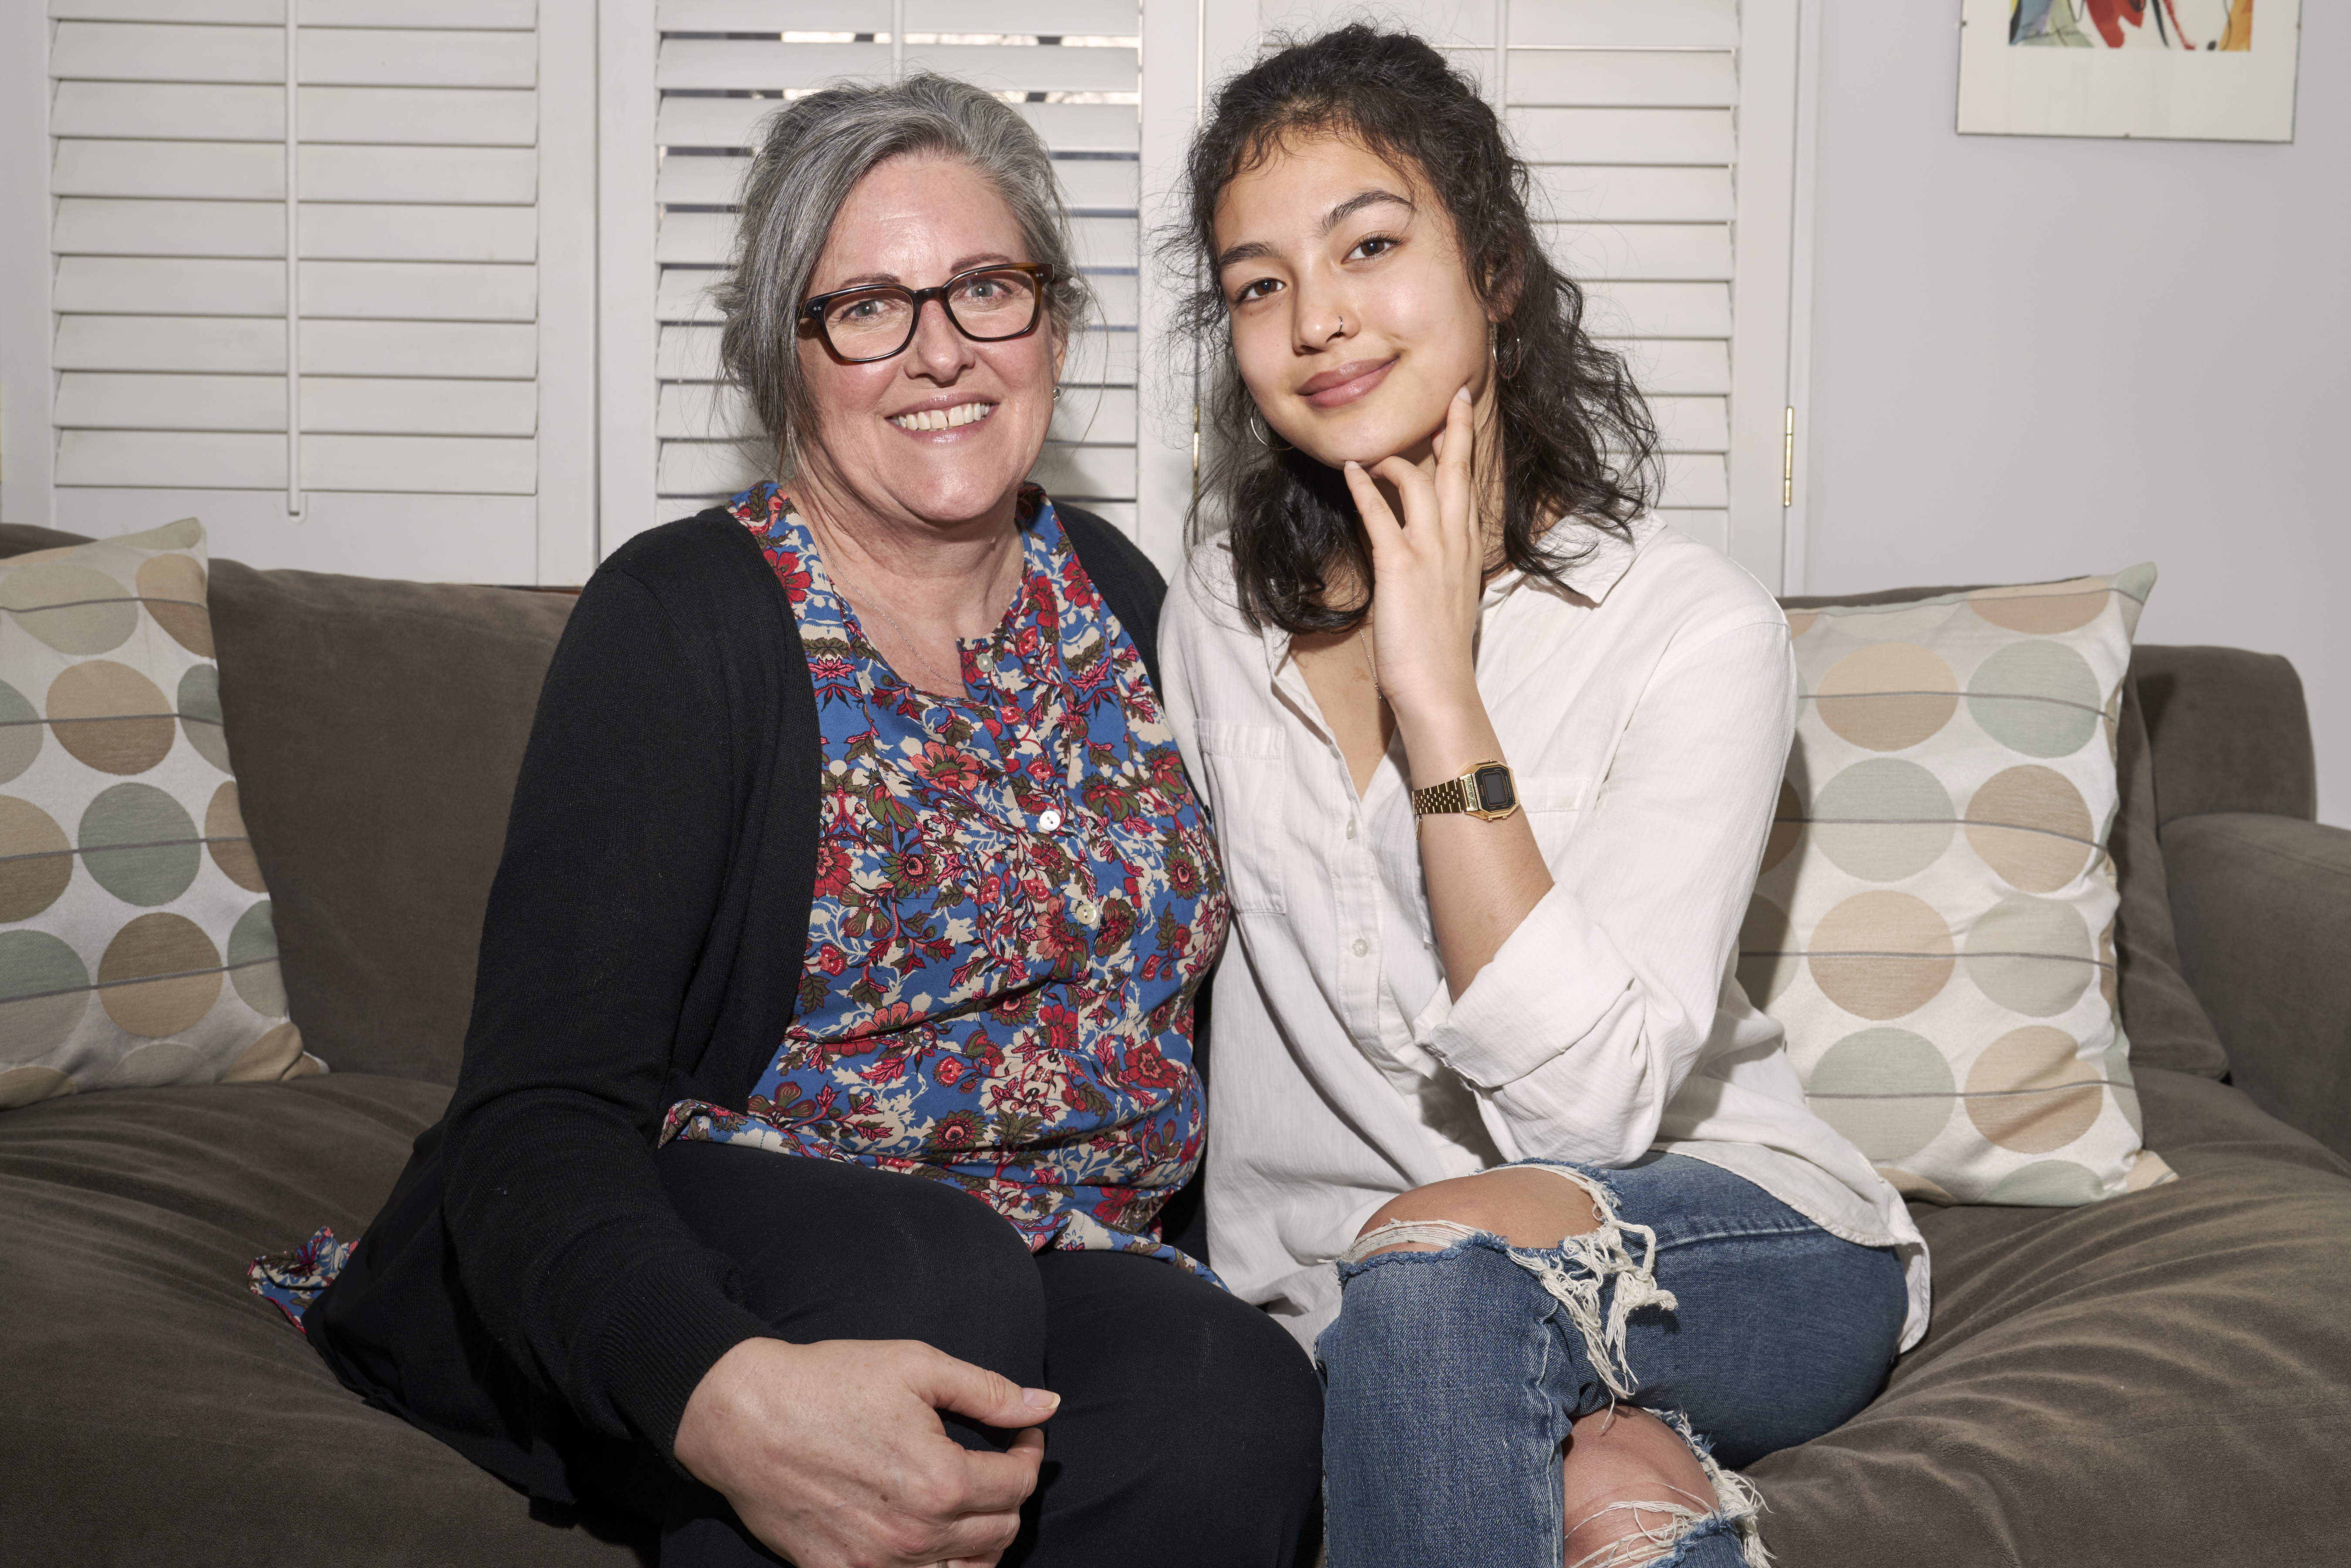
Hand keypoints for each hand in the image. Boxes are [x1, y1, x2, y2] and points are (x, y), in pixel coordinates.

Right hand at [673, 1336, 1055, 1567]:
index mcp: (941, 1480)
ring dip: (982, 1541)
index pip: (1018, 1484)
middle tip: (997, 1463)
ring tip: (971, 1504)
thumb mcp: (916, 1367)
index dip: (1029, 1453)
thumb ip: (988, 1391)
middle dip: (1010, 1495)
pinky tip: (930, 1535)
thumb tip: (1047, 1405)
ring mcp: (878, 1563)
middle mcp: (916, 1533)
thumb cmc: (829, 1382)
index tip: (1021, 1434)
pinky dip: (936, 1567)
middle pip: (1001, 1533)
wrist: (744, 1417)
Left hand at [1340, 386, 1487, 741]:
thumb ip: (1438, 572)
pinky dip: (1365, 489)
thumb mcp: (1447, 602)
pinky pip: (1381, 515)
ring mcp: (1431, 552)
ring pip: (1425, 482)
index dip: (1465, 452)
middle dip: (1456, 428)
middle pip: (1459, 471)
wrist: (1439, 688)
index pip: (1469, 490)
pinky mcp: (1401, 566)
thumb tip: (1420, 560)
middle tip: (1452, 394)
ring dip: (1398, 458)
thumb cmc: (1439, 655)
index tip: (1460, 421)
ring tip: (1377, 447)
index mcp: (1468, 552)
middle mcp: (1456, 544)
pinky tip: (1351, 471)